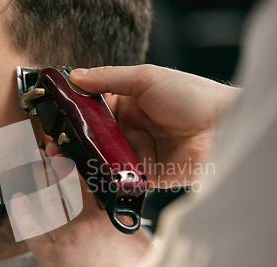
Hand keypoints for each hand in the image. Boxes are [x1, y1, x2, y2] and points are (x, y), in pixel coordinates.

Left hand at [10, 146, 152, 266]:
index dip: (76, 166)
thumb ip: (130, 226)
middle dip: (54, 164)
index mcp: (112, 219)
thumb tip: (126, 214)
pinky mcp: (49, 258)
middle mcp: (86, 223)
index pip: (91, 184)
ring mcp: (65, 239)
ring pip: (48, 201)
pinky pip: (31, 229)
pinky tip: (18, 197)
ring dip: (39, 179)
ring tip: (33, 161)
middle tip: (46, 146)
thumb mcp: (143, 248)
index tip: (68, 151)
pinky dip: (23, 212)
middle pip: (66, 186)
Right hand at [47, 65, 240, 186]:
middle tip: (52, 145)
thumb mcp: (146, 78)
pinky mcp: (145, 176)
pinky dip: (103, 179)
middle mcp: (129, 130)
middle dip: (71, 142)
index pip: (91, 110)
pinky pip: (118, 179)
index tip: (54, 119)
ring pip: (101, 160)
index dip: (72, 115)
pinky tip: (87, 176)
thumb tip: (76, 76)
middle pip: (92, 138)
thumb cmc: (192, 96)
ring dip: (81, 161)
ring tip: (62, 160)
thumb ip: (109, 79)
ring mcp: (136, 154)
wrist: (223, 127)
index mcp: (128, 104)